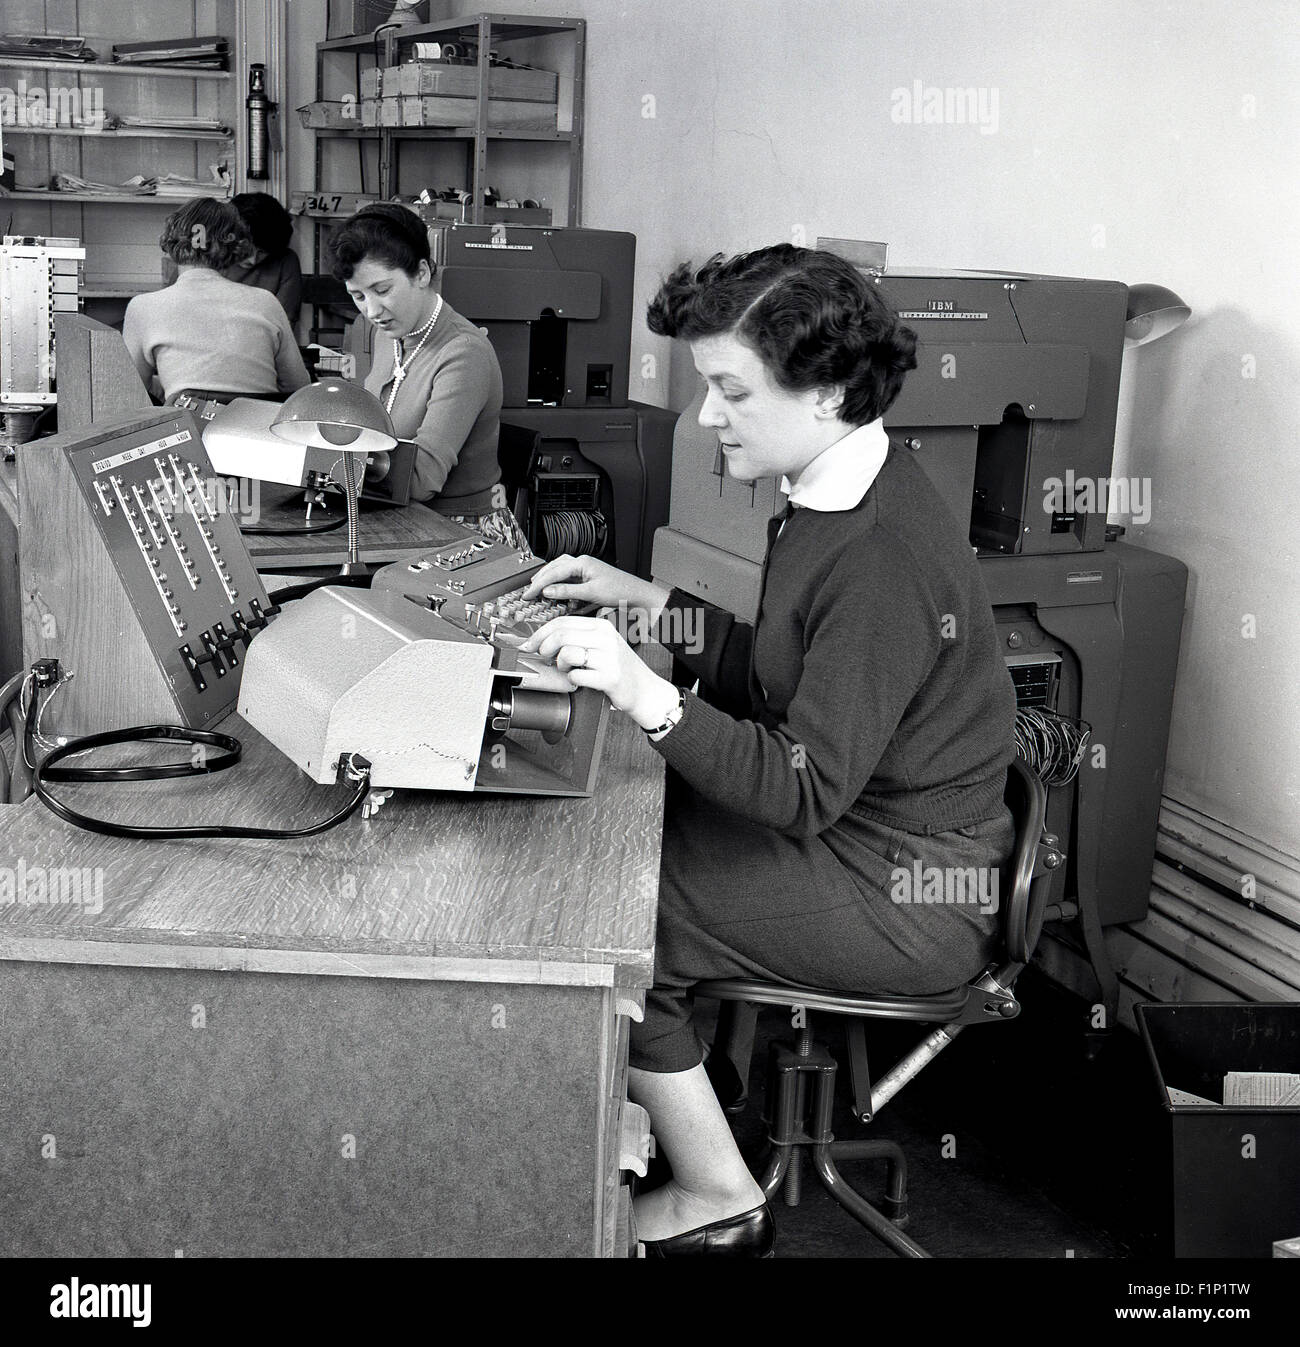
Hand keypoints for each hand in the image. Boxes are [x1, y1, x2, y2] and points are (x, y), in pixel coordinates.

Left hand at [520, 616, 678, 728]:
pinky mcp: (609, 677)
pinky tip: (580, 680)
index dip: (540, 634)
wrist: (644, 689)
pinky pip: (576, 676)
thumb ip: (577, 638)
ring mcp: (609, 657)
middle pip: (561, 635)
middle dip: (545, 648)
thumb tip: (542, 640)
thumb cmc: (618, 668)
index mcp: (601, 626)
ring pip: (567, 653)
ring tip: (568, 670)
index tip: (529, 644)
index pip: (562, 622)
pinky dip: (572, 680)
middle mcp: (606, 638)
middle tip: (546, 657)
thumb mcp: (601, 645)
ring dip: (560, 665)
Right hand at [521, 553, 669, 617]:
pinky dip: (559, 583)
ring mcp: (585, 569)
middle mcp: (582, 563)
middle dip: (540, 578)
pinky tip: (556, 591)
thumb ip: (567, 591)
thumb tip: (548, 591)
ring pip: (560, 570)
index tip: (528, 593)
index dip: (538, 584)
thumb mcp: (590, 593)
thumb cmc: (620, 590)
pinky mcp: (588, 577)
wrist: (636, 594)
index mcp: (582, 562)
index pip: (554, 572)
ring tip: (538, 587)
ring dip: (549, 578)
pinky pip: (569, 577)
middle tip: (529, 591)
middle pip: (554, 567)